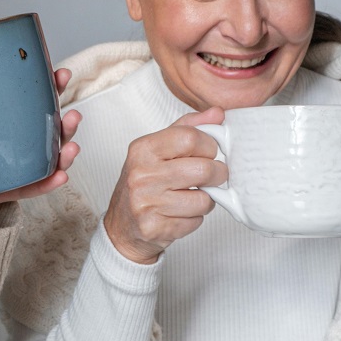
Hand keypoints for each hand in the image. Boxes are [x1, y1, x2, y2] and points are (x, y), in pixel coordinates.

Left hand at [0, 67, 81, 216]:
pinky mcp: (13, 187)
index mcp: (12, 119)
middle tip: (73, 115)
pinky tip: (60, 176)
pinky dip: (50, 182)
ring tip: (72, 147)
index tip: (60, 74)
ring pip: (51, 158)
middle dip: (67, 122)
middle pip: (52, 130)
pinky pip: (35, 186)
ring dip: (66, 152)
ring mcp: (21, 165)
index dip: (53, 88)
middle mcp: (22, 141)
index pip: (38, 100)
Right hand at [103, 106, 227, 264]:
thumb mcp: (158, 149)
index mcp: (143, 149)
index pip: (190, 137)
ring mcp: (146, 203)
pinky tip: (180, 213)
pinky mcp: (154, 227)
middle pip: (203, 169)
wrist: (122, 225)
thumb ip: (187, 128)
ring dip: (206, 199)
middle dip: (217, 174)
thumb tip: (217, 113)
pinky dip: (195, 218)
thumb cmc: (144, 182)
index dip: (210, 145)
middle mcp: (141, 174)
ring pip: (204, 199)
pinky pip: (195, 221)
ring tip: (193, 196)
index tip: (209, 152)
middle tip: (213, 176)